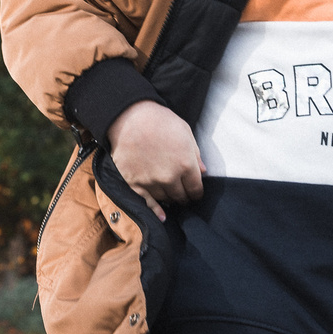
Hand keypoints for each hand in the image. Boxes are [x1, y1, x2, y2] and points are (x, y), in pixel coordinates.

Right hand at [107, 100, 203, 220]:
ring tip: (170, 195)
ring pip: (165, 199)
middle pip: (181, 196)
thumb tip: (203, 172)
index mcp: (186, 164)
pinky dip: (156, 210)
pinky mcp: (134, 183)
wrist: (129, 117)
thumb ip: (196, 154)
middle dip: (184, 196)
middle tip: (184, 195)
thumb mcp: (185, 132)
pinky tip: (162, 216)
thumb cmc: (160, 120)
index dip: (197, 193)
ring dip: (169, 198)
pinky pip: (147, 202)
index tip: (195, 193)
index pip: (196, 189)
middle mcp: (170, 177)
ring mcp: (151, 181)